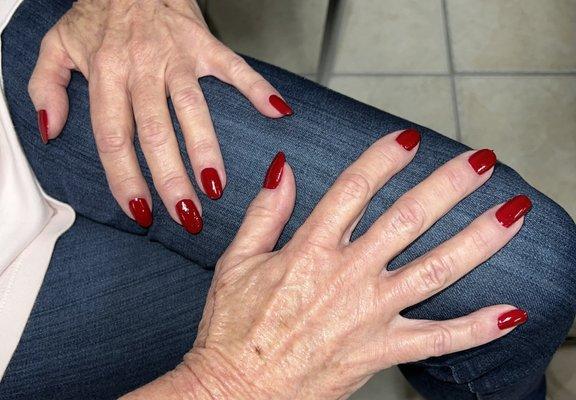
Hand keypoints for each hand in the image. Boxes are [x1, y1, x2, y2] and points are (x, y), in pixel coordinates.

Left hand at [28, 0, 291, 231]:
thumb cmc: (97, 13)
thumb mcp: (57, 46)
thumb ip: (46, 88)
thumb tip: (50, 130)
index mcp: (105, 74)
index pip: (114, 137)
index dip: (125, 178)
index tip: (140, 210)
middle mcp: (141, 68)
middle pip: (156, 132)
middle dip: (171, 179)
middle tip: (186, 214)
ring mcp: (176, 57)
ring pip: (192, 109)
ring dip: (206, 150)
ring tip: (216, 186)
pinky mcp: (203, 44)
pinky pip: (234, 68)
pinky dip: (257, 88)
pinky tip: (277, 112)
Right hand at [123, 130, 530, 398]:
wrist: (236, 390)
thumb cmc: (233, 328)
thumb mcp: (236, 261)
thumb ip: (265, 212)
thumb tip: (285, 169)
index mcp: (309, 249)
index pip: (355, 188)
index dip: (384, 158)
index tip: (408, 138)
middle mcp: (346, 276)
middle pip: (407, 219)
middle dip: (448, 186)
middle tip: (481, 162)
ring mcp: (368, 314)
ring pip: (434, 270)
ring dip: (477, 240)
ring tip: (511, 214)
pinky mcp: (379, 351)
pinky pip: (437, 340)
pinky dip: (475, 328)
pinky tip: (509, 313)